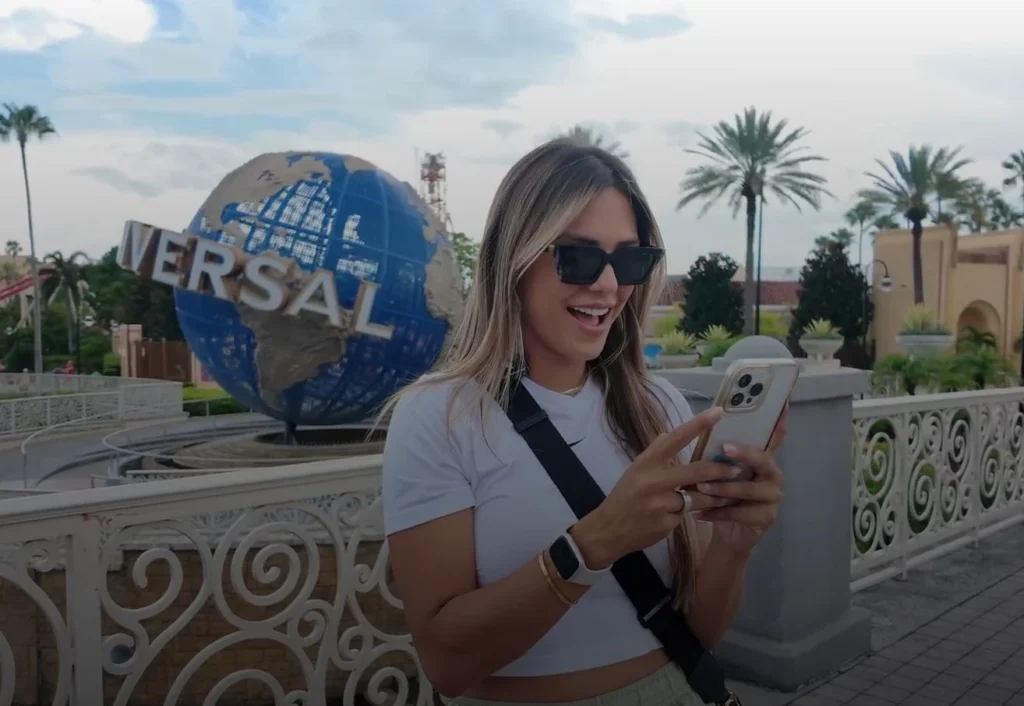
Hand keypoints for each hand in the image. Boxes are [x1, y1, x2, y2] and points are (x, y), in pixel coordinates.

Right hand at [571, 406, 740, 568]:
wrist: (608, 530)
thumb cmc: (624, 496)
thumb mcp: (635, 470)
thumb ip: (655, 453)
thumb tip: (672, 434)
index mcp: (646, 463)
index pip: (676, 439)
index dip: (698, 425)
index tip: (718, 412)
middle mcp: (653, 481)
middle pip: (696, 472)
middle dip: (719, 471)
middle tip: (736, 470)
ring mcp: (661, 504)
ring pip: (697, 498)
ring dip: (710, 498)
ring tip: (721, 497)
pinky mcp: (667, 524)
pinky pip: (686, 515)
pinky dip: (685, 514)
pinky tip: (674, 517)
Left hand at [691, 406, 787, 554]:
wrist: (728, 533)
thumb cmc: (723, 495)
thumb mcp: (718, 472)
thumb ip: (717, 455)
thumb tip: (700, 429)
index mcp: (763, 459)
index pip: (775, 437)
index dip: (780, 421)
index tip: (782, 403)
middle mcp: (773, 475)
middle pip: (763, 459)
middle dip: (744, 453)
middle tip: (725, 449)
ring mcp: (773, 497)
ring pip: (748, 489)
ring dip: (722, 488)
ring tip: (701, 488)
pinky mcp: (767, 517)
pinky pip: (740, 513)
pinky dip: (717, 513)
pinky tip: (699, 514)